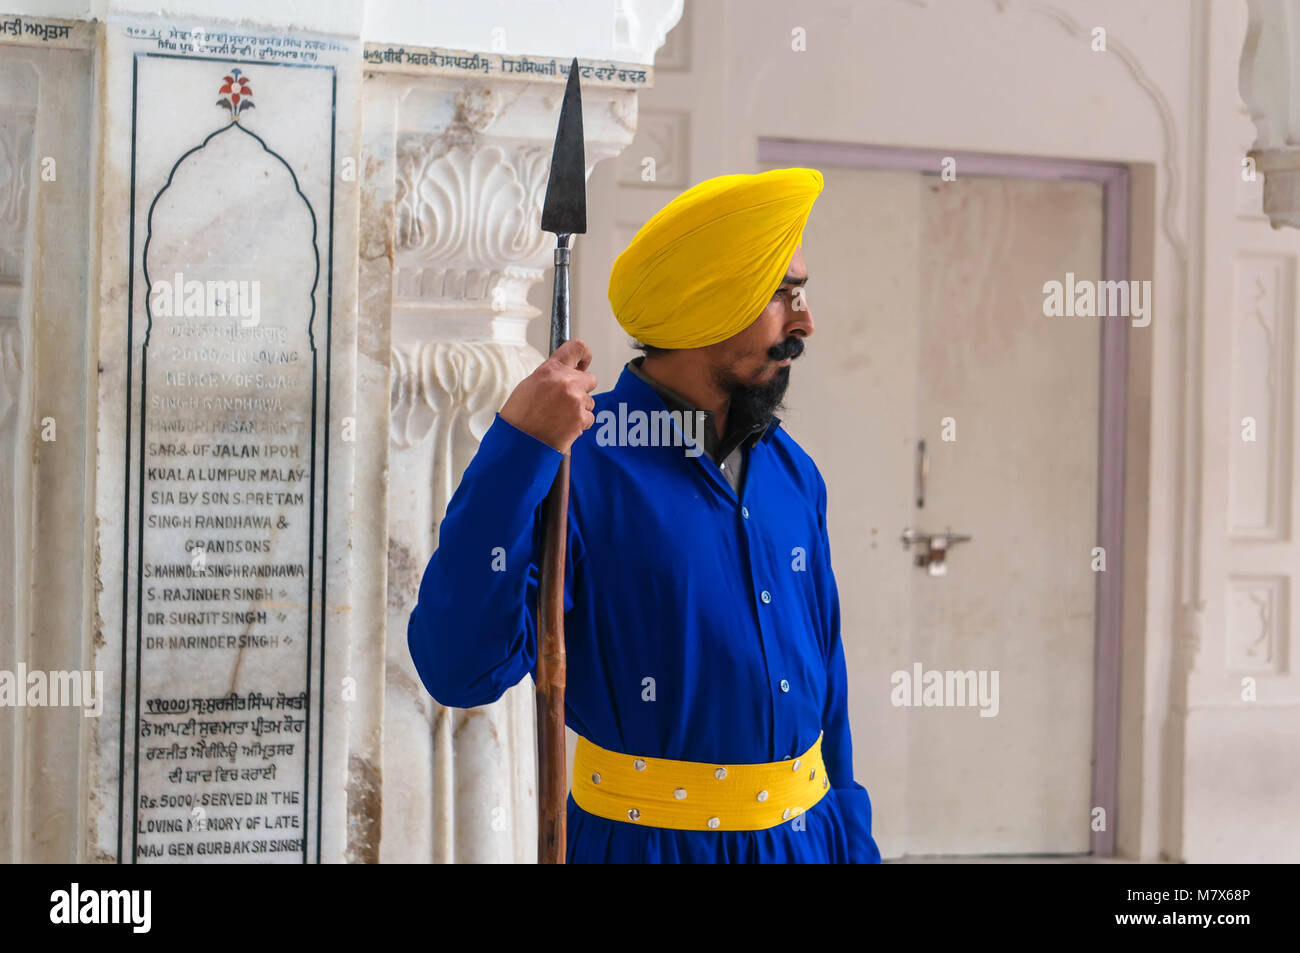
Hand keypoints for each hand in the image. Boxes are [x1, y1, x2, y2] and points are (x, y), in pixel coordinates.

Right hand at [500, 338, 596, 453]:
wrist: (520, 443)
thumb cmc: (520, 416)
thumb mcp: (530, 385)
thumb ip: (552, 376)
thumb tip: (567, 372)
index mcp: (551, 369)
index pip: (577, 347)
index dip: (585, 355)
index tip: (584, 362)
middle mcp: (566, 381)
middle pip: (590, 379)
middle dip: (582, 389)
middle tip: (567, 400)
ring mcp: (575, 400)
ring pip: (590, 401)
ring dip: (579, 409)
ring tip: (559, 417)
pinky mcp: (581, 418)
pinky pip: (589, 418)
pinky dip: (579, 424)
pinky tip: (562, 427)